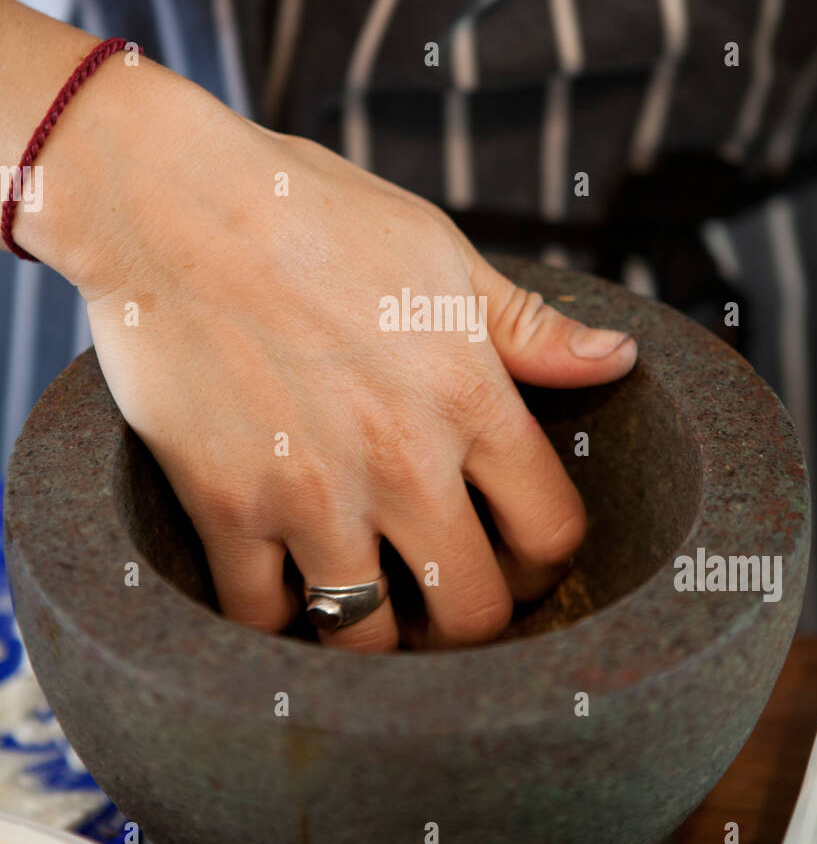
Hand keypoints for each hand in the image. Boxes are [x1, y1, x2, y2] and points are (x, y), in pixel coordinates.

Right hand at [64, 61, 636, 651]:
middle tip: (446, 597)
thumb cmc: (310, 214)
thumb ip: (530, 327)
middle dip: (470, 618)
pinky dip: (275, 619)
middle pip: (474, 612)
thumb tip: (619, 360)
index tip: (520, 554)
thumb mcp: (440, 254)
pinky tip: (283, 588)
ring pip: (369, 641)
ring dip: (376, 637)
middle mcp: (403, 462)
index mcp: (468, 398)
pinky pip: (261, 619)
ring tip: (368, 605)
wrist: (170, 202)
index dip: (548, 559)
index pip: (553, 532)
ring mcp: (312, 495)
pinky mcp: (226, 508)